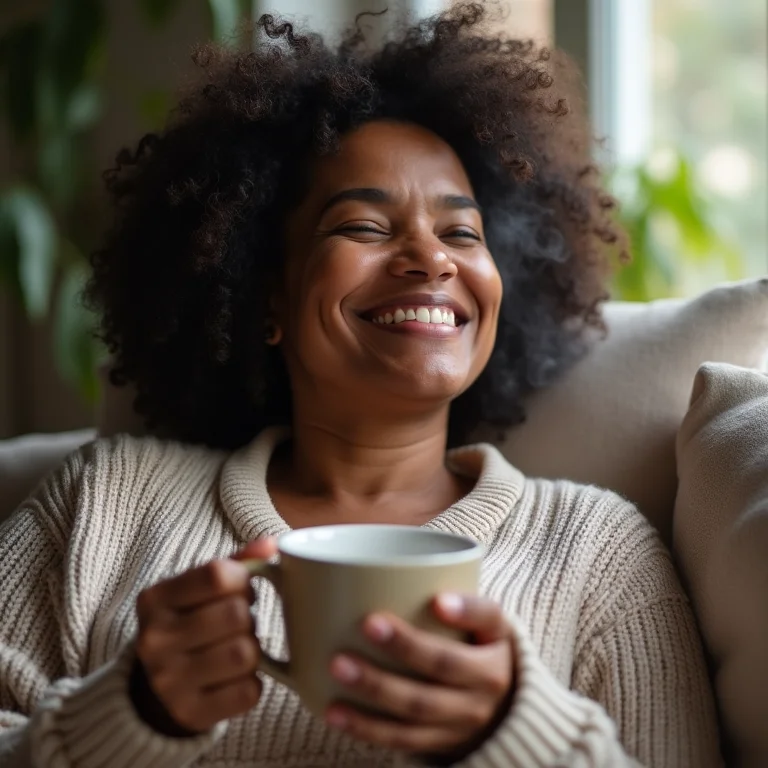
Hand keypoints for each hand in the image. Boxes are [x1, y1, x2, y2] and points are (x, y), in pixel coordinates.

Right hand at [132, 538, 276, 733]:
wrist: (155, 687)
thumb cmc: (190, 621)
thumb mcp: (199, 588)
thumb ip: (236, 562)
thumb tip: (271, 543)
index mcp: (155, 599)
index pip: (217, 574)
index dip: (243, 579)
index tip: (241, 587)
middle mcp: (154, 640)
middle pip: (236, 614)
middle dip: (248, 616)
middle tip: (239, 622)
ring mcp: (169, 681)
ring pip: (245, 654)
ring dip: (253, 649)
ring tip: (237, 646)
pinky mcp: (190, 713)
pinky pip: (248, 692)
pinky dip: (252, 684)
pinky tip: (235, 678)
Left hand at [325, 594, 515, 758]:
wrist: (499, 705)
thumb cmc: (472, 642)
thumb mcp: (476, 615)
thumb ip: (441, 588)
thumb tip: (373, 568)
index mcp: (496, 637)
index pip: (488, 617)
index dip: (466, 610)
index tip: (438, 600)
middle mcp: (489, 680)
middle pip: (446, 664)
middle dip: (406, 646)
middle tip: (367, 624)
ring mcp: (466, 717)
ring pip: (419, 706)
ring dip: (376, 687)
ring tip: (338, 665)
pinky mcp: (442, 743)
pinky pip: (402, 738)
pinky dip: (366, 727)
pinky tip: (336, 711)